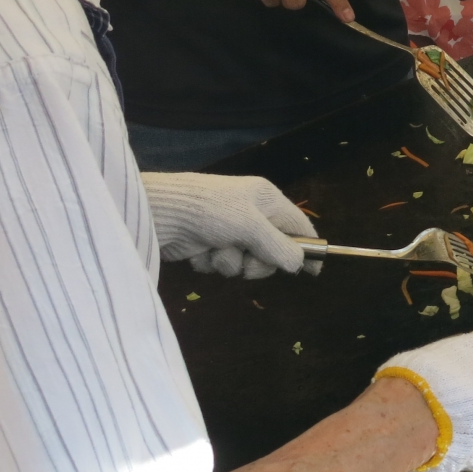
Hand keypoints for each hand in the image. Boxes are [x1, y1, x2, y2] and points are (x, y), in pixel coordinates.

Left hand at [142, 172, 321, 278]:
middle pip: (272, 250)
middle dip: (257, 262)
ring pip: (244, 261)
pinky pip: (221, 264)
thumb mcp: (250, 226)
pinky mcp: (208, 244)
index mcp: (267, 199)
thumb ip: (278, 246)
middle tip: (247, 263)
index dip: (307, 247)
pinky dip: (209, 262)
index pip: (298, 225)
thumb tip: (298, 264)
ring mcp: (228, 230)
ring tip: (214, 250)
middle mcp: (251, 214)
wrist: (160, 213)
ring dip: (228, 262)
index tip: (313, 271)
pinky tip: (197, 251)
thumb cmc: (211, 211)